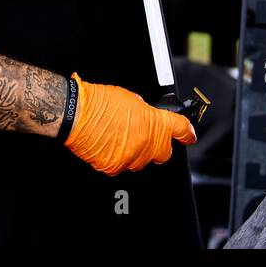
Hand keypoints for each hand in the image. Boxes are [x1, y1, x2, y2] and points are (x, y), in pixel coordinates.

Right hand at [64, 73, 195, 175]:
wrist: (76, 114)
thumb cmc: (99, 102)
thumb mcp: (132, 99)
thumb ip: (147, 113)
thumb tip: (150, 119)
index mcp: (153, 122)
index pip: (180, 129)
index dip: (187, 133)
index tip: (189, 135)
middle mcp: (145, 143)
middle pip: (164, 152)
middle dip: (159, 145)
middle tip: (147, 136)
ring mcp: (130, 157)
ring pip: (142, 161)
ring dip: (137, 152)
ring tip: (121, 136)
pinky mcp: (114, 167)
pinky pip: (123, 166)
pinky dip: (119, 158)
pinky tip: (110, 144)